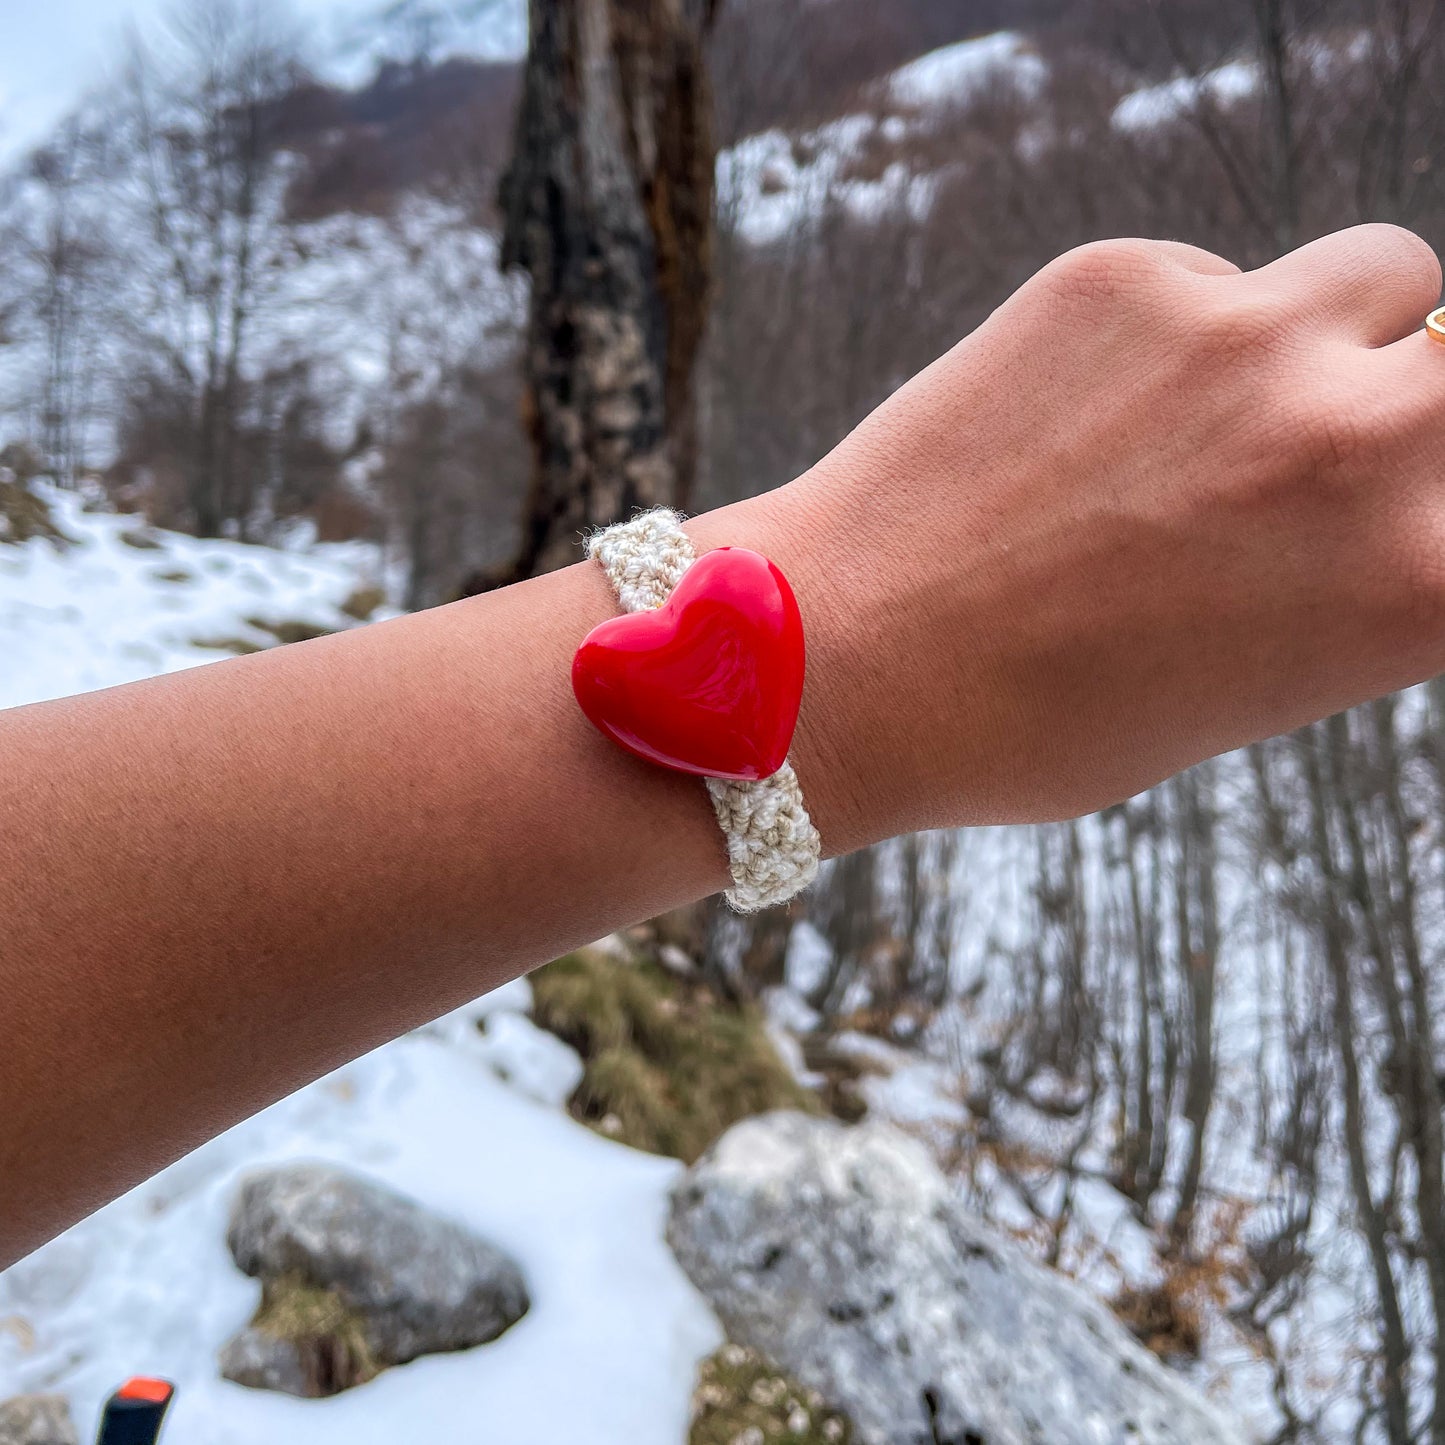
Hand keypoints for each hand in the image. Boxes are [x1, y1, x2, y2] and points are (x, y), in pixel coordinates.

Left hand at [702, 225, 1444, 850]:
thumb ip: (1341, 584)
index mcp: (1413, 588)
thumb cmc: (1024, 725)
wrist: (839, 663)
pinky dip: (1182, 333)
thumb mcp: (1235, 692)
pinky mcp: (1122, 276)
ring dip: (1337, 331)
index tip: (1406, 512)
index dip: (1441, 511)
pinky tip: (1084, 409)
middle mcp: (1356, 442)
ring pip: (1379, 276)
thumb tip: (1381, 491)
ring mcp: (1240, 338)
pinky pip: (1212, 280)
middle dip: (1434, 401)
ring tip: (1230, 404)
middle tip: (1345, 445)